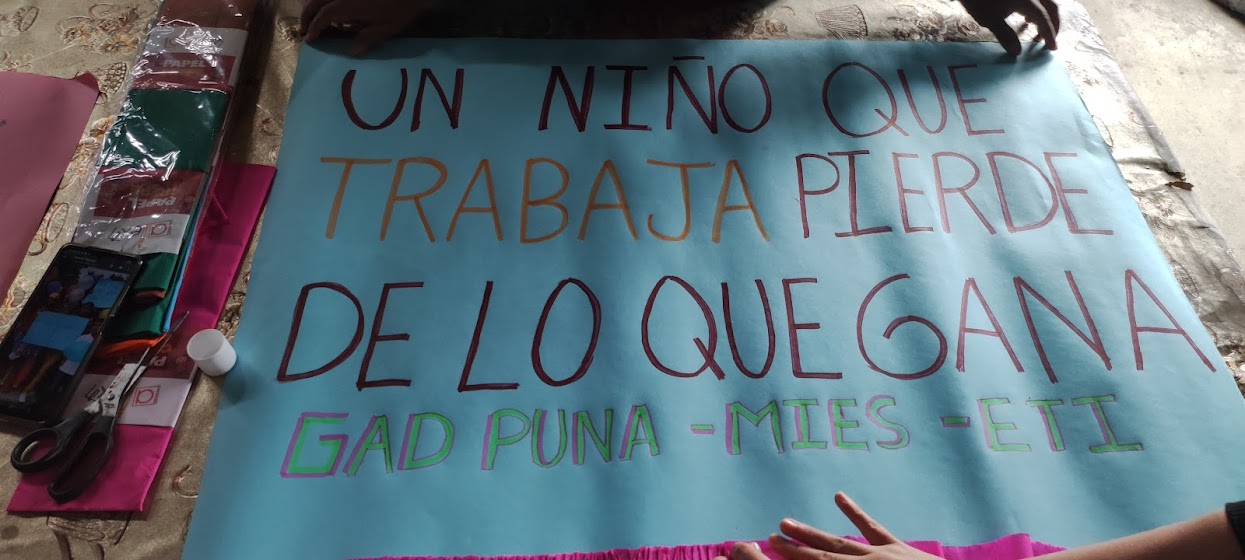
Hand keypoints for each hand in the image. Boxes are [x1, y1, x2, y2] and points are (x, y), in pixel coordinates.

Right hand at [301, 0, 428, 55]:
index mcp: (346, 5)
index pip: (323, 17)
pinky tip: (335, 9)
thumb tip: (352, 52)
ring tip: (316, 18)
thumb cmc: (401, 5)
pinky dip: (327, 0)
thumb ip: (369, 39)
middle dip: (307, 14)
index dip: (314, 28)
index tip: (309, 38)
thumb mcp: (388, 27)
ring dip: (314, 5)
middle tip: (305, 28)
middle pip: (315, 1)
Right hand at [719, 493, 940, 559]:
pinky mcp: (899, 550)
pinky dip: (855, 514)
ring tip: (787, 522)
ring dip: (813, 533)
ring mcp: (883, 555)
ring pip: (841, 543)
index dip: (794, 557)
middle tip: (770, 537)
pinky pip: (874, 530)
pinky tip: (838, 496)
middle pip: (824, 555)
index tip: (770, 547)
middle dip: (796, 548)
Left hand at [959, 0, 1059, 55]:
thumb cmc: (979, 0)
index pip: (1044, 19)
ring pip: (1045, 2)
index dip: (1049, 34)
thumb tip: (1017, 52)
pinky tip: (1026, 18)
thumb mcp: (991, 20)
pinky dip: (1036, 10)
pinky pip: (1036, 0)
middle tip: (1049, 40)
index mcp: (1028, 1)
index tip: (1052, 48)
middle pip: (1050, 8)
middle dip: (1053, 25)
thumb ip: (1006, 35)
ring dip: (1045, 17)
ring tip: (1037, 32)